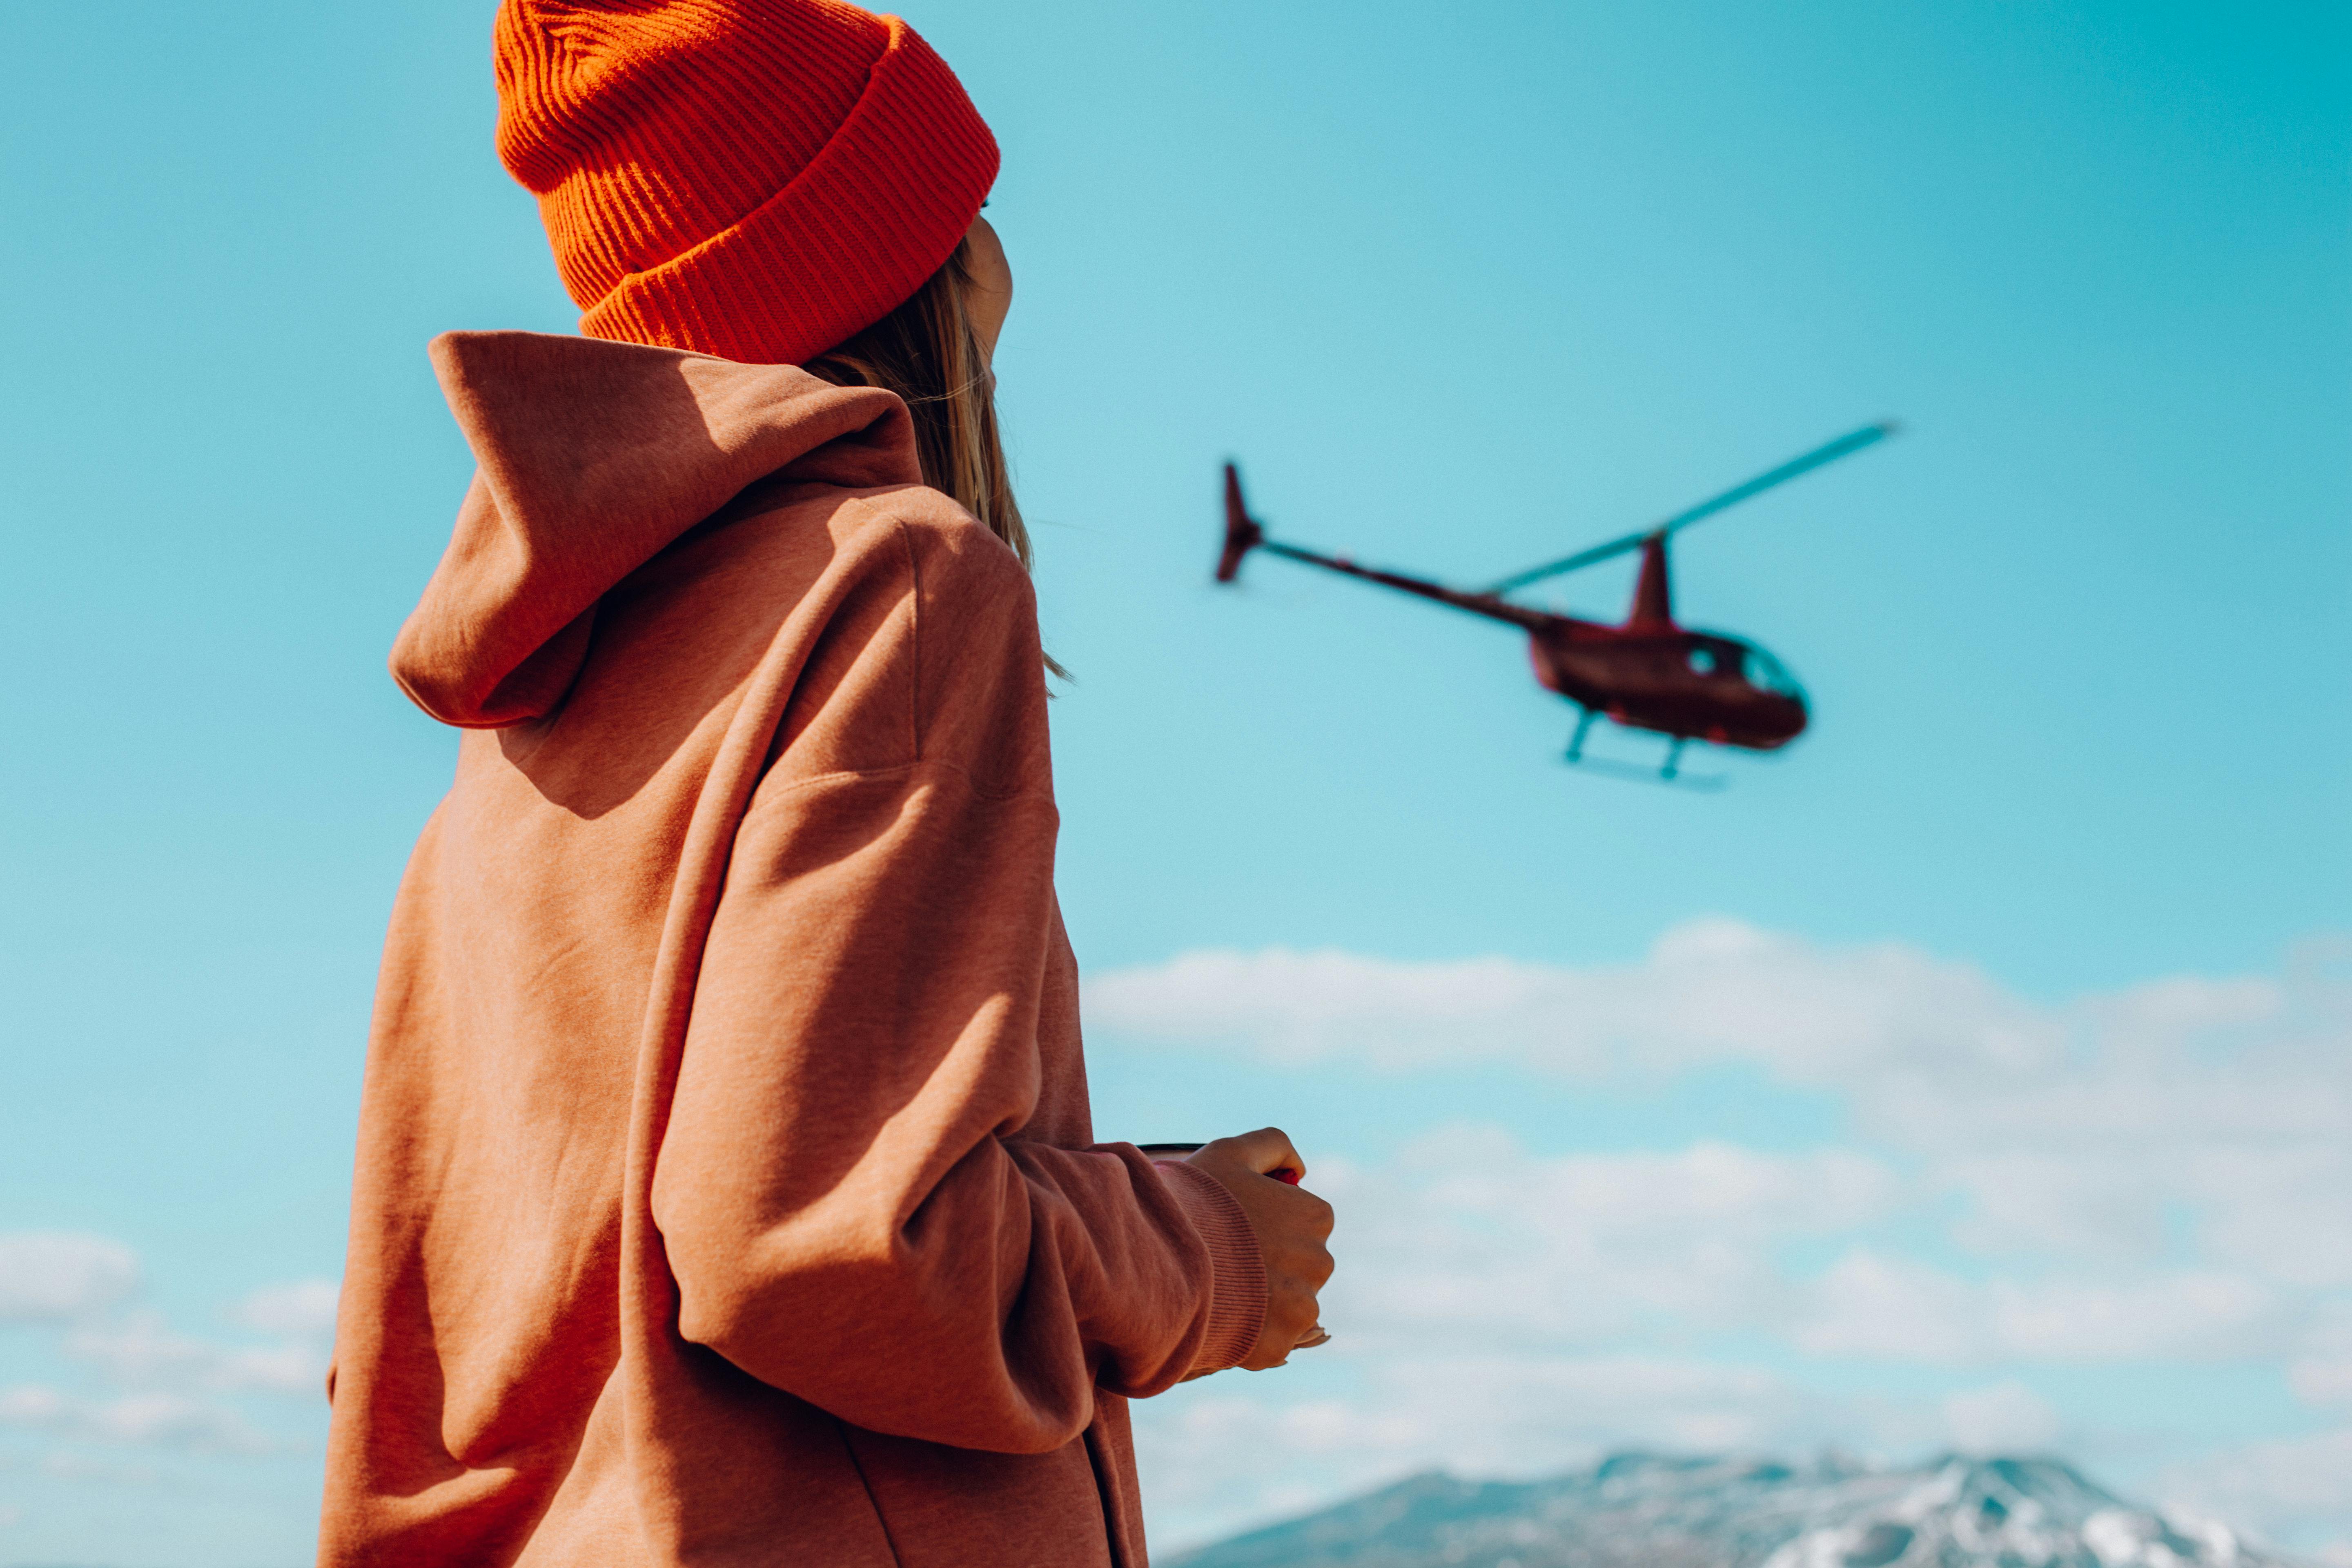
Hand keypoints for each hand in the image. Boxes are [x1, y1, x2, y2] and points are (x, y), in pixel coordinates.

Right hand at [1185, 1128, 1334, 1370]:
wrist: (1159, 1261)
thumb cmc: (1193, 1202)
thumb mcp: (1230, 1153)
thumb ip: (1273, 1144)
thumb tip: (1300, 1169)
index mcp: (1315, 1216)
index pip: (1302, 1223)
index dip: (1266, 1226)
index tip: (1233, 1230)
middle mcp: (1320, 1261)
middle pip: (1299, 1266)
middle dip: (1269, 1265)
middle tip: (1224, 1261)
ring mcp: (1302, 1307)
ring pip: (1288, 1305)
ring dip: (1261, 1301)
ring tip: (1218, 1289)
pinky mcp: (1281, 1343)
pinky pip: (1271, 1338)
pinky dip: (1249, 1333)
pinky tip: (1220, 1316)